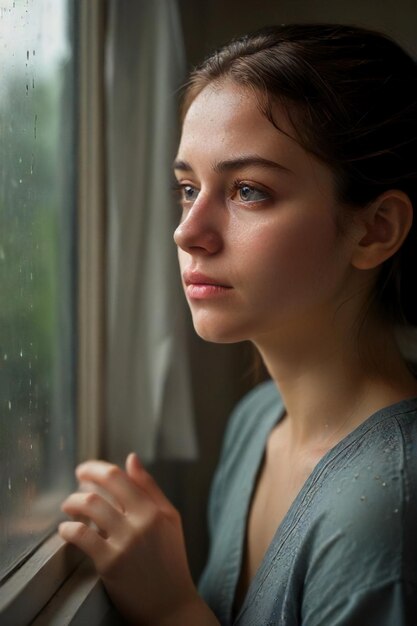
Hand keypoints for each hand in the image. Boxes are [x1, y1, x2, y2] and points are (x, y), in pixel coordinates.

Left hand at [59, 453, 200, 624]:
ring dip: (73, 502)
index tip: (85, 470)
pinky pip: (82, 536)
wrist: (171, 606)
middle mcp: (141, 521)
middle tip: (75, 480)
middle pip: (104, 486)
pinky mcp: (110, 563)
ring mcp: (126, 542)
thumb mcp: (169, 519)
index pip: (120, 476)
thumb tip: (131, 458)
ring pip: (91, 506)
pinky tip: (65, 529)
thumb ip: (150, 488)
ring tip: (68, 506)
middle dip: (84, 477)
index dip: (97, 468)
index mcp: (155, 509)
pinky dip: (68, 529)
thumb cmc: (170, 560)